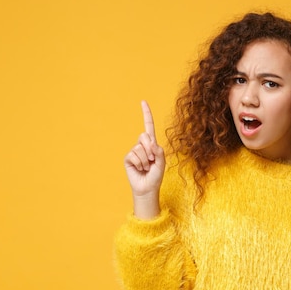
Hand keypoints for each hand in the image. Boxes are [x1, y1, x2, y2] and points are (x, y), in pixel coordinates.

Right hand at [124, 101, 164, 217]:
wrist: (147, 188)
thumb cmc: (156, 176)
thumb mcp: (162, 163)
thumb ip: (159, 151)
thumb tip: (151, 143)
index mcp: (152, 144)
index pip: (148, 126)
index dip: (146, 114)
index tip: (143, 101)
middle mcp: (142, 145)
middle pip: (145, 136)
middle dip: (150, 150)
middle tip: (151, 161)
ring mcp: (134, 151)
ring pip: (140, 148)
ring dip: (146, 160)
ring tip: (146, 167)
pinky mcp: (128, 158)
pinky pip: (134, 155)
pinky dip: (140, 163)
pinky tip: (140, 169)